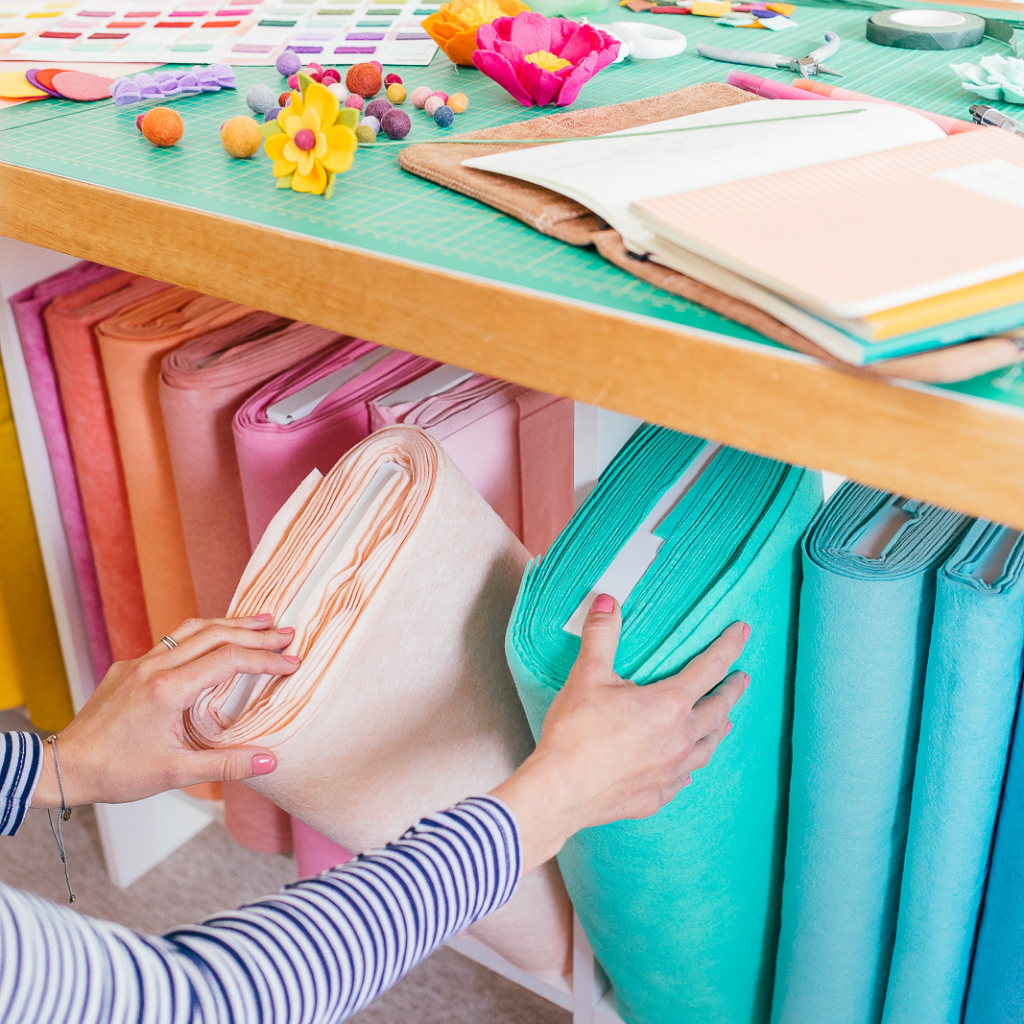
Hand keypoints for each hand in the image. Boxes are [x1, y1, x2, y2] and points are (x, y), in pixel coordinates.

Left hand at [32, 616, 299, 808]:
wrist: (63, 766)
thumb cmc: (116, 772)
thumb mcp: (175, 773)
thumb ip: (226, 765)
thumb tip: (271, 760)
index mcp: (168, 689)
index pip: (229, 659)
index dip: (266, 659)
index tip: (292, 663)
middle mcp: (155, 666)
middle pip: (216, 634)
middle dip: (256, 632)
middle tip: (287, 633)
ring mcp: (140, 662)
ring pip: (193, 630)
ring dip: (230, 624)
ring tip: (260, 622)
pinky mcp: (130, 666)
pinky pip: (174, 640)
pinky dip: (204, 634)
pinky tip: (216, 642)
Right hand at [491, 595, 748, 871]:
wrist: (560, 791)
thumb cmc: (575, 733)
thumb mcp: (587, 675)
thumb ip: (602, 636)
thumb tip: (607, 601)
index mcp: (670, 705)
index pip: (710, 668)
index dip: (728, 647)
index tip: (743, 633)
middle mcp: (680, 739)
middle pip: (718, 710)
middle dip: (732, 691)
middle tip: (742, 680)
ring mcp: (671, 772)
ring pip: (707, 748)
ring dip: (719, 730)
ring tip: (725, 722)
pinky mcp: (655, 796)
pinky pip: (683, 779)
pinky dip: (689, 767)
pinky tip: (687, 770)